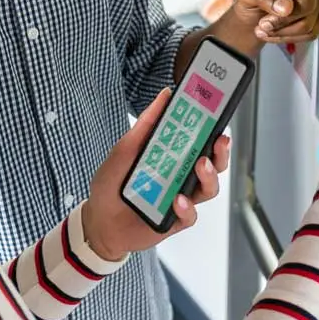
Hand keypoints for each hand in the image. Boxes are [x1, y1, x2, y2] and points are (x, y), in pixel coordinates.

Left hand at [82, 89, 231, 260]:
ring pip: (209, 188)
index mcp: (175, 156)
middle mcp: (182, 176)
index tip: (218, 114)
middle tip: (219, 141)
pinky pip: (191, 215)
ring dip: (209, 176)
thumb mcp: (124, 150)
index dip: (214, 128)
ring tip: (200, 166)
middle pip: (215, 163)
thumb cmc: (111, 186)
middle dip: (221, 151)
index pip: (202, 140)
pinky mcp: (176, 220)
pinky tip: (177, 200)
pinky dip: (187, 208)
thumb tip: (164, 96)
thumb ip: (145, 125)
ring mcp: (182, 198)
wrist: (97, 223)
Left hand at [226, 0, 318, 48]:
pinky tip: (276, 33)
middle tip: (263, 24)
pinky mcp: (318, 20)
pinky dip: (289, 38)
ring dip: (283, 31)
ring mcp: (316, 3)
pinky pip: (310, 34)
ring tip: (264, 28)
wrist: (252, 19)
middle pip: (307, 6)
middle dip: (283, 20)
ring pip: (308, 24)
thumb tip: (286, 6)